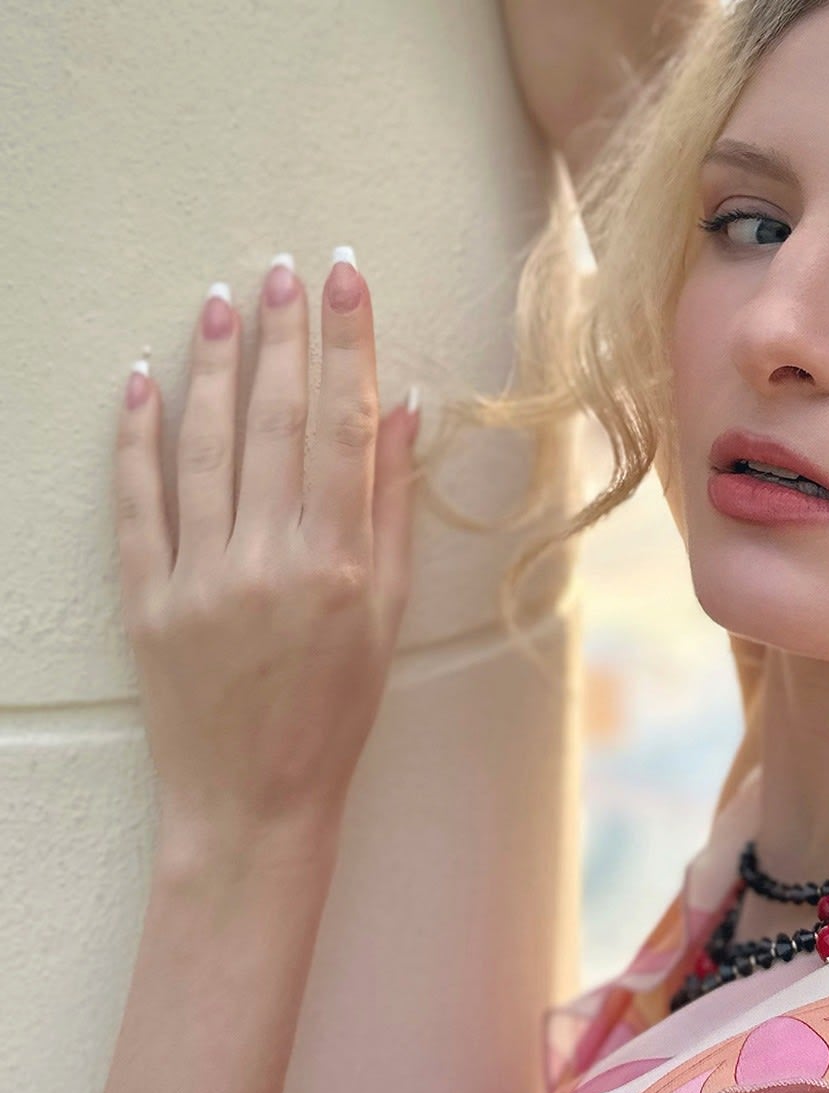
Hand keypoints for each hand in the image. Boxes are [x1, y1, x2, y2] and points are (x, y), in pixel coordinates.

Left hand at [113, 250, 418, 845]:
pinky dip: (136, 436)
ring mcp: (202, 578)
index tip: (347, 281)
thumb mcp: (389, 618)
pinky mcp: (146, 598)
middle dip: (282, 336)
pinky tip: (142, 380)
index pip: (345, 429)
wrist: (254, 799)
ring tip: (221, 301)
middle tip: (285, 270)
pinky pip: (139, 501)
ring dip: (212, 366)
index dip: (347, 347)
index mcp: (342, 566)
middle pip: (275, 422)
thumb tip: (405, 415)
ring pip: (204, 446)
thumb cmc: (336, 714)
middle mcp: (272, 561)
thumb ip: (395, 513)